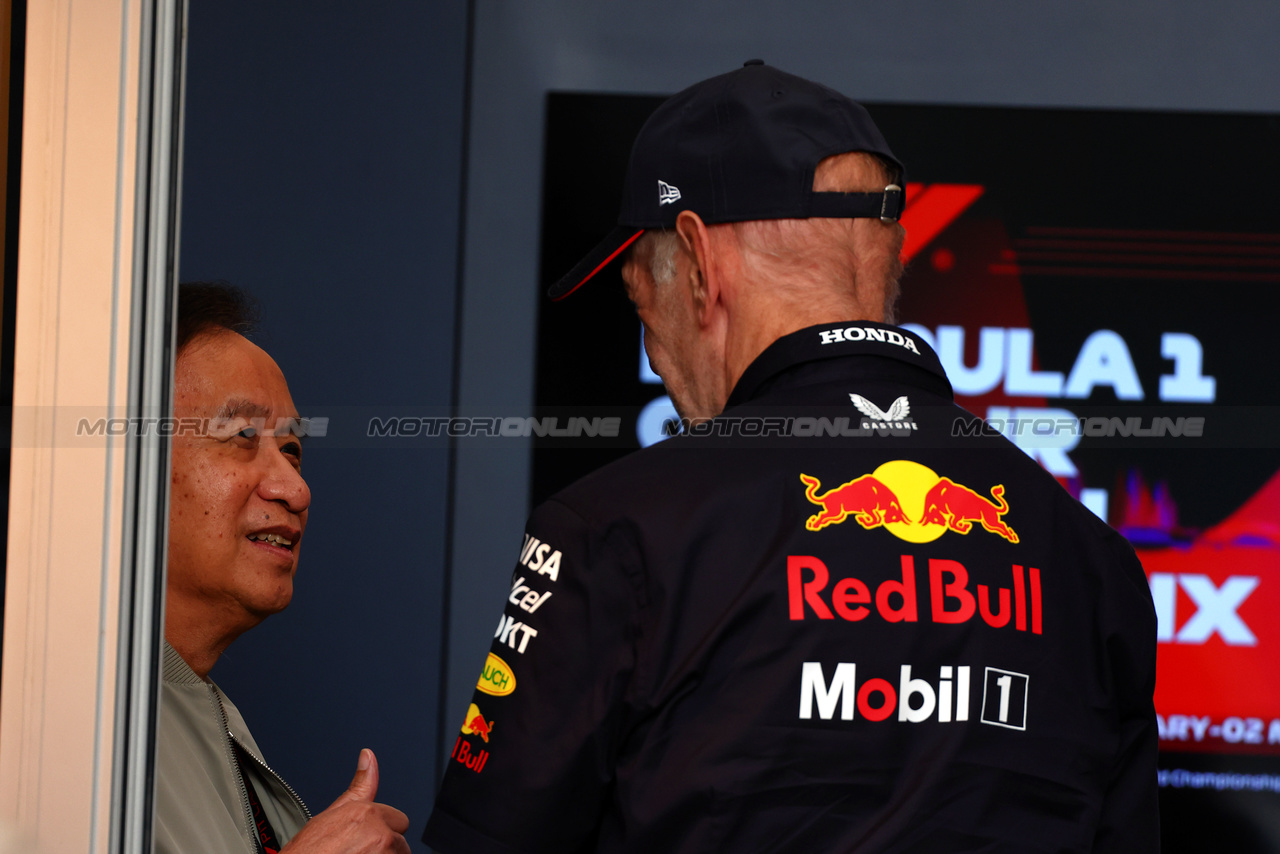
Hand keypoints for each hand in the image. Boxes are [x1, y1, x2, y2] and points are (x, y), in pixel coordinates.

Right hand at [280, 749, 409, 853]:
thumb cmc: (304, 853)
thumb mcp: (329, 815)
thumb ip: (359, 786)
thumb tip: (368, 756)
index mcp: (365, 814)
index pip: (397, 820)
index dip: (380, 831)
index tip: (365, 839)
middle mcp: (378, 833)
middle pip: (400, 840)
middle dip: (386, 847)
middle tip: (359, 852)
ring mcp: (382, 853)